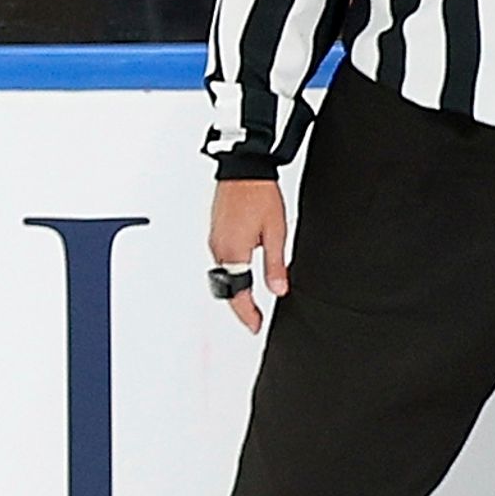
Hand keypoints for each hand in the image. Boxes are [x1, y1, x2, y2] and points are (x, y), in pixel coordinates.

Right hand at [208, 173, 289, 335]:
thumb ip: (276, 265)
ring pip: (223, 274)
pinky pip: (222, 260)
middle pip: (227, 287)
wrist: (243, 169)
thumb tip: (279, 290)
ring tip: (251, 302)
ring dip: (236, 289)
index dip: (247, 314)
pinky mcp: (216, 232)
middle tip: (255, 318)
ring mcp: (215, 240)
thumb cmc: (260, 194)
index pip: (238, 294)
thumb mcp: (276, 232)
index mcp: (234, 251)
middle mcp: (219, 248)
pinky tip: (244, 274)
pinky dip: (232, 273)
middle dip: (240, 305)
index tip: (256, 326)